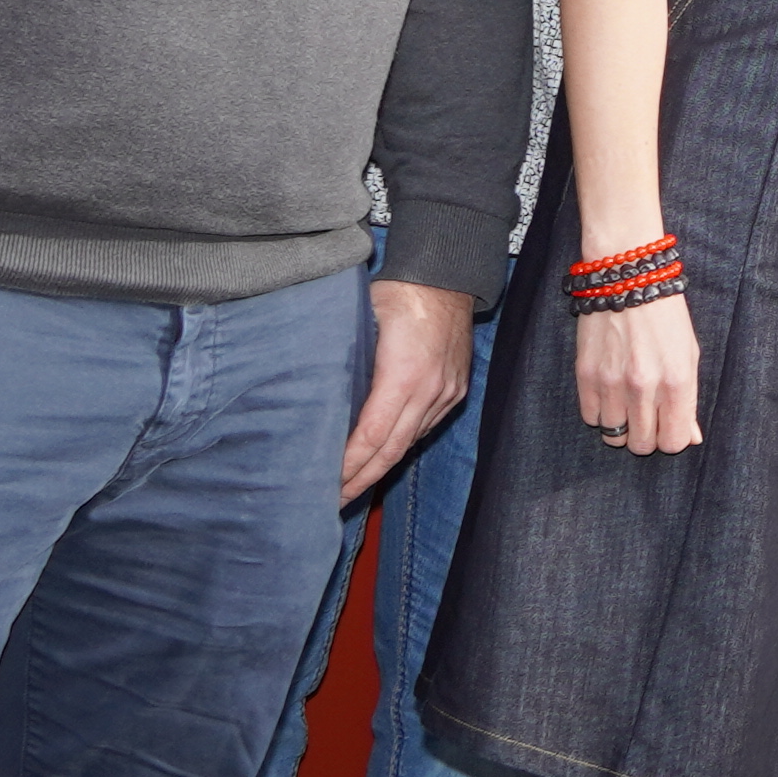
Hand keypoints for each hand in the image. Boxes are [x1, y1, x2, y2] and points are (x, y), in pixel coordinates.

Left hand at [345, 280, 477, 497]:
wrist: (449, 275)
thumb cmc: (400, 292)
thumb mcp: (364, 321)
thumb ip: (349, 363)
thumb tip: (321, 397)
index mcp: (405, 375)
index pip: (373, 436)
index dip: (350, 464)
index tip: (328, 483)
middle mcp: (431, 391)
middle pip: (392, 450)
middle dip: (362, 479)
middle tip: (335, 501)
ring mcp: (447, 393)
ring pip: (410, 442)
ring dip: (381, 465)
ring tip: (354, 484)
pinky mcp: (456, 390)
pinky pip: (425, 426)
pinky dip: (402, 443)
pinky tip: (383, 454)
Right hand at [576, 290, 701, 453]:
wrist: (626, 278)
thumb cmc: (664, 315)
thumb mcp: (689, 355)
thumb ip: (688, 400)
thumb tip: (690, 437)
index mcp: (677, 382)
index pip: (674, 441)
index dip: (673, 439)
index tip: (669, 427)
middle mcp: (644, 387)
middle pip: (643, 445)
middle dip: (648, 437)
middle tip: (648, 418)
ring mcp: (612, 382)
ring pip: (614, 437)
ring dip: (622, 427)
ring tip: (627, 406)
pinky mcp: (585, 374)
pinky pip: (590, 418)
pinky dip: (600, 413)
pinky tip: (609, 395)